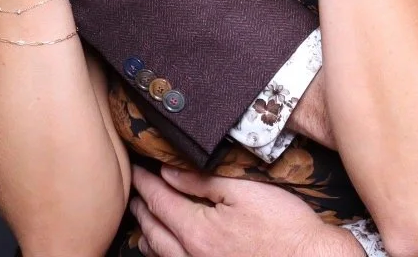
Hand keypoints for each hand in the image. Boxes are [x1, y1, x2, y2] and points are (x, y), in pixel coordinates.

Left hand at [128, 166, 362, 256]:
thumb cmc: (284, 227)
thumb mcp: (244, 191)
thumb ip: (202, 181)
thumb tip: (169, 171)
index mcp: (197, 230)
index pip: (160, 201)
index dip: (146, 183)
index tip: (137, 169)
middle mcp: (192, 256)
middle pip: (155, 230)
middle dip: (142, 209)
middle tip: (134, 194)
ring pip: (163, 255)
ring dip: (148, 236)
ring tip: (142, 224)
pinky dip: (165, 256)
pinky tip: (168, 252)